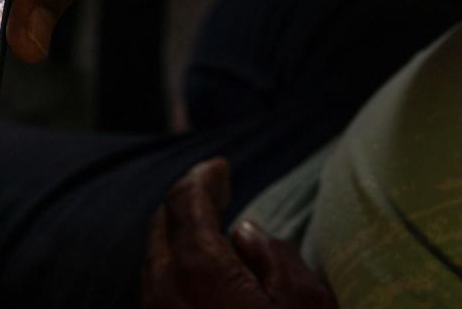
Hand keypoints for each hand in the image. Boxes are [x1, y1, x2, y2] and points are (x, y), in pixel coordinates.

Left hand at [142, 158, 336, 308]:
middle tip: (217, 195)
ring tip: (214, 235)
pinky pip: (160, 293)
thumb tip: (245, 232)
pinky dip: (177, 272)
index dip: (203, 177)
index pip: (185, 199)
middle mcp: (163, 291)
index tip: (219, 167)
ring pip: (157, 262)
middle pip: (162, 227)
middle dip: (187, 204)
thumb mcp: (305, 303)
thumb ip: (274, 256)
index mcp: (197, 269)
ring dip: (180, 241)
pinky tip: (205, 279)